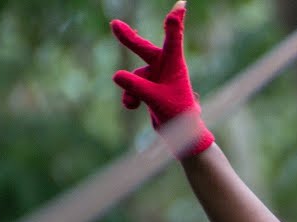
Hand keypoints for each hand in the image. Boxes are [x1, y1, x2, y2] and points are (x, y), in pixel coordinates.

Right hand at [111, 1, 213, 157]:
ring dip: (132, 91)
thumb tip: (115, 76)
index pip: (173, 39)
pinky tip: (134, 107)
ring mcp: (156, 77)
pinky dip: (130, 98)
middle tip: (114, 25)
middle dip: (128, 39)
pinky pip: (131, 89)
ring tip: (136, 104)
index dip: (174, 22)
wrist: (181, 134)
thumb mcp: (154, 99)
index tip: (181, 4)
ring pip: (134, 78)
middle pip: (144, 49)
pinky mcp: (149, 88)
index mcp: (175, 65)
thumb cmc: (176, 114)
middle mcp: (166, 68)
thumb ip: (135, 87)